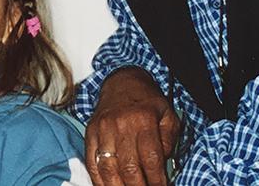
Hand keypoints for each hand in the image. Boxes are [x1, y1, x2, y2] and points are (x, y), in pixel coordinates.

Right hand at [85, 68, 180, 185]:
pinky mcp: (90, 133)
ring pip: (108, 168)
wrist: (122, 82)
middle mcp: (120, 125)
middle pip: (128, 167)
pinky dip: (98, 179)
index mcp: (143, 120)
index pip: (151, 159)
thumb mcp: (168, 116)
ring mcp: (102, 129)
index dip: (157, 180)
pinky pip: (91, 161)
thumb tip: (162, 166)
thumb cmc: (147, 102)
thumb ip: (168, 141)